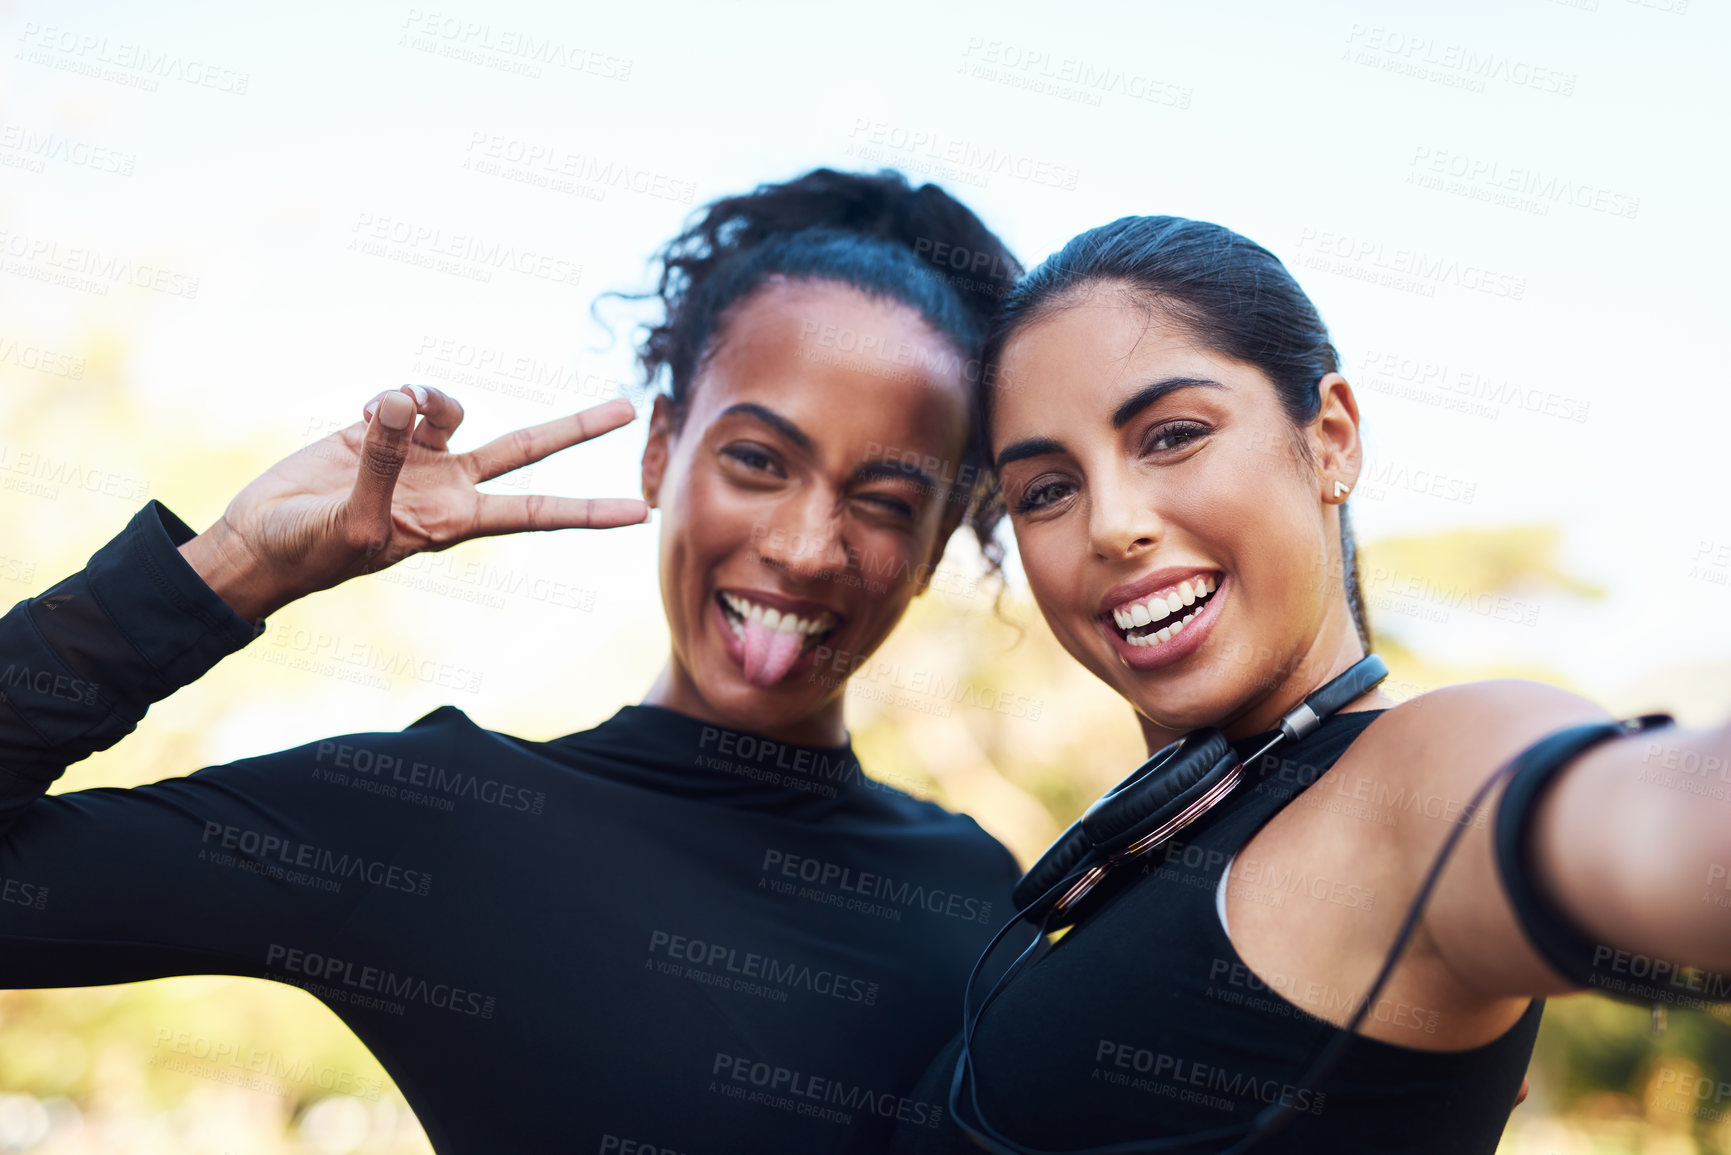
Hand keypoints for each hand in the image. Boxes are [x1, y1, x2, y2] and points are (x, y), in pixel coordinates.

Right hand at [179, 387, 648, 620]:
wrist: (260, 540)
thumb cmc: (311, 552)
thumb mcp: (354, 523)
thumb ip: (383, 463)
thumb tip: (405, 405)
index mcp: (454, 520)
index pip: (536, 512)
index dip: (587, 511)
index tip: (639, 514)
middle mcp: (448, 486)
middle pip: (527, 450)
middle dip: (576, 430)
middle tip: (628, 407)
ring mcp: (418, 457)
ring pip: (454, 408)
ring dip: (431, 397)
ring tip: (389, 408)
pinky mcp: (383, 433)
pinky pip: (407, 398)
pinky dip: (392, 398)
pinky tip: (363, 414)